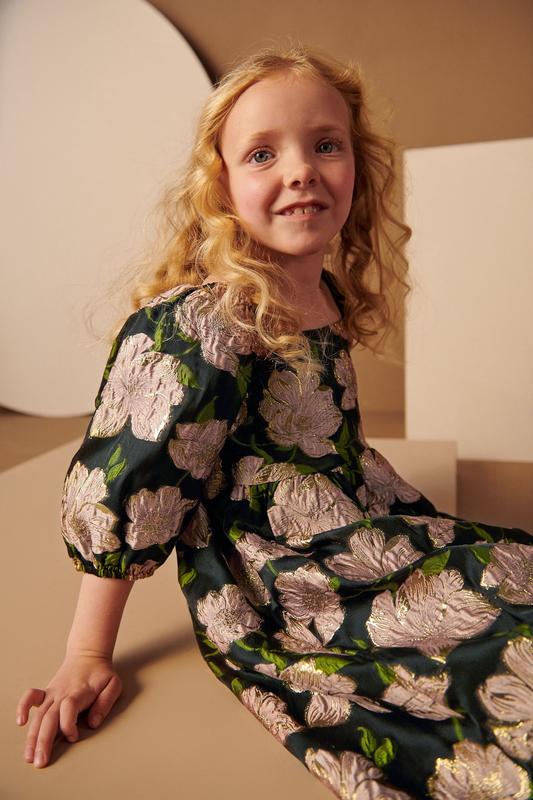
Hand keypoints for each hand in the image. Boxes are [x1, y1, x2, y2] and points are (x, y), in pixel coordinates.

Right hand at [16, 653, 122, 767]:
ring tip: (29, 756)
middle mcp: (62, 694)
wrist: (88, 654)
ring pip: (39, 715)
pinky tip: (21, 722)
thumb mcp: (113, 684)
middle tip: (40, 762)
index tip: (74, 737)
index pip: (68, 709)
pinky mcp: (47, 692)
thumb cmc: (102, 672)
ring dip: (32, 736)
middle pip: (49, 717)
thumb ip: (105, 703)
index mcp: (79, 692)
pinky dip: (23, 707)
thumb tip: (93, 723)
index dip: (68, 725)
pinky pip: (30, 698)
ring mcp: (53, 693)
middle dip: (43, 741)